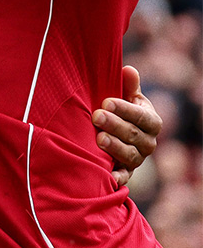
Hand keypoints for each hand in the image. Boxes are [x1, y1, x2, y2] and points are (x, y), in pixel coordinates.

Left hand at [93, 65, 161, 185]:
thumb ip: (127, 85)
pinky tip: (108, 175)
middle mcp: (148, 142)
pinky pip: (124, 177)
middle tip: (96, 116)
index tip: (106, 102)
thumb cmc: (117, 109)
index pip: (142, 116)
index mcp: (151, 121)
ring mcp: (137, 158)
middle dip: (115, 125)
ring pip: (130, 155)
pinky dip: (117, 177)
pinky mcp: (126, 172)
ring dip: (115, 147)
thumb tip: (128, 70)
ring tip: (98, 138)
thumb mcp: (124, 96)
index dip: (125, 109)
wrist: (110, 131)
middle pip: (134, 135)